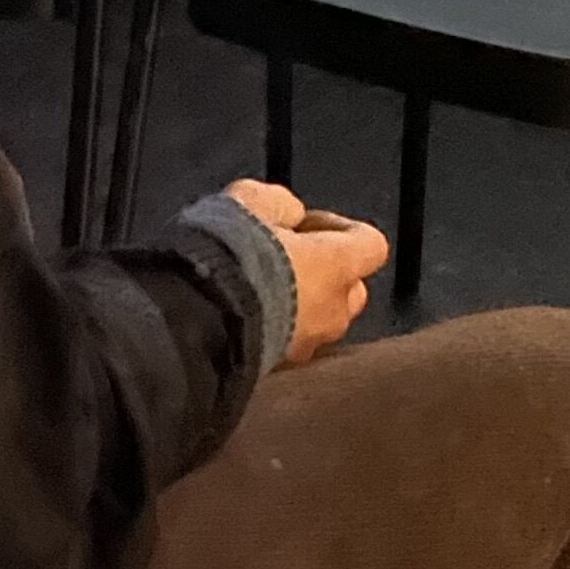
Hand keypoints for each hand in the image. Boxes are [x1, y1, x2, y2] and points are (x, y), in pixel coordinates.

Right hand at [222, 178, 388, 358]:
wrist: (198, 317)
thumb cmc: (233, 254)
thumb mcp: (253, 201)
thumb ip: (283, 205)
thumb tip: (290, 215)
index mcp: (338, 263)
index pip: (372, 244)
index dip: (342, 229)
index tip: (307, 224)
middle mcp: (333, 308)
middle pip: (352, 289)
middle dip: (328, 273)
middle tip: (290, 258)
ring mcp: (308, 343)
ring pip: (322, 321)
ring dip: (302, 305)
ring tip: (262, 288)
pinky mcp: (280, 366)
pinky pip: (291, 343)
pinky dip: (277, 328)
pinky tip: (245, 313)